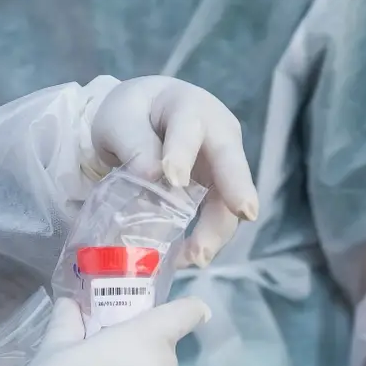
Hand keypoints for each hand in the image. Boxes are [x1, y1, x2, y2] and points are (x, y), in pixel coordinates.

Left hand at [91, 77, 259, 266]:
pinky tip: (185, 257)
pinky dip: (204, 239)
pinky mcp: (220, 190)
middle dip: (237, 190)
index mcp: (189, 107)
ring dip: (216, 231)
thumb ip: (133, 142)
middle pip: (231, 164)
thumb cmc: (132, 114)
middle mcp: (217, 134)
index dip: (182, 154)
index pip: (188, 129)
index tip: (173, 179)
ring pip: (229, 199)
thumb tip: (151, 176)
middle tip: (244, 213)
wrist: (143, 118)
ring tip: (196, 258)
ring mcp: (223, 164)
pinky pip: (218, 217)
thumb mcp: (120, 120)